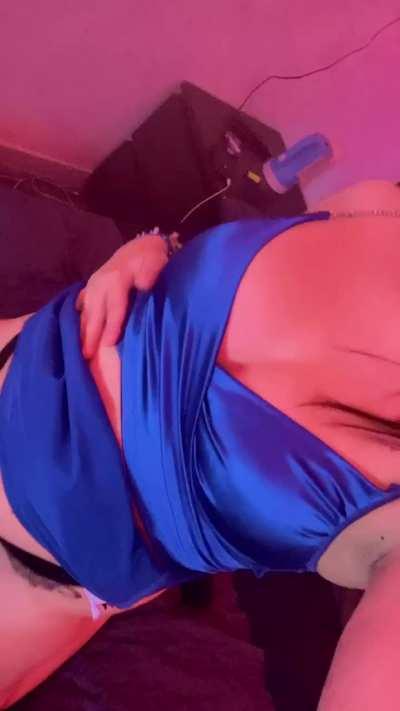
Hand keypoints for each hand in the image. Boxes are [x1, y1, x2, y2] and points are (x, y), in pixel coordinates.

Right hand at [76, 233, 170, 358]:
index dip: (112, 327)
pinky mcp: (91, 286)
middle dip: (90, 335)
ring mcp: (93, 284)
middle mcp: (100, 283)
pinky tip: (75, 329)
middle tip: (85, 355)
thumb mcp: (155, 264)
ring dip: (82, 329)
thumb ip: (149, 276)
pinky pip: (83, 304)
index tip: (108, 344)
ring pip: (86, 310)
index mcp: (116, 280)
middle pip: (95, 313)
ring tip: (78, 348)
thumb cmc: (150, 260)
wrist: (140, 247)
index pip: (115, 308)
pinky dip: (80, 317)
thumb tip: (144, 286)